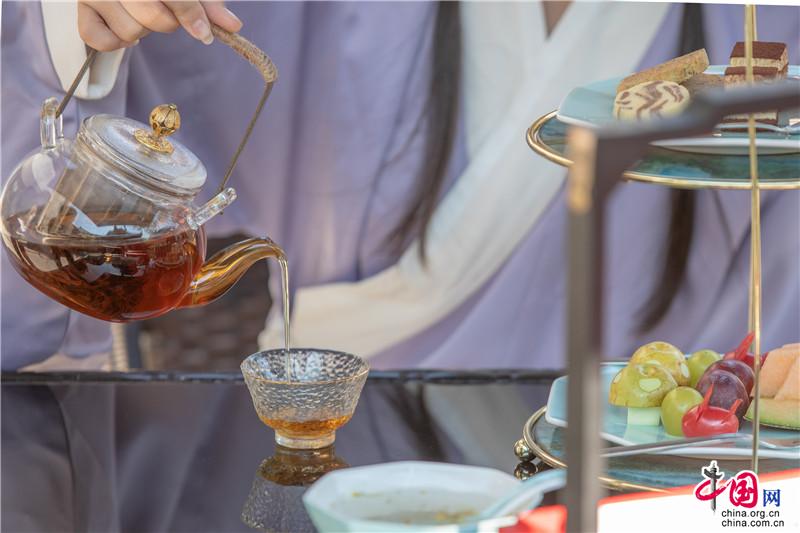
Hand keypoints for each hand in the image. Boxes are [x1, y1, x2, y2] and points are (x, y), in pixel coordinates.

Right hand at [77, 1, 242, 50]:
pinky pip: (96, 38)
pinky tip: (125, 29)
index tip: (204, 34)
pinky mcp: (80, 7)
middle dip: (168, 23)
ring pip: (129, 31)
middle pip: (150, 16)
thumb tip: (233, 26)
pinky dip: (115, 41)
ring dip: (144, 31)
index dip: (191, 14)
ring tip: (143, 15)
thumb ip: (208, 3)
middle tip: (168, 15)